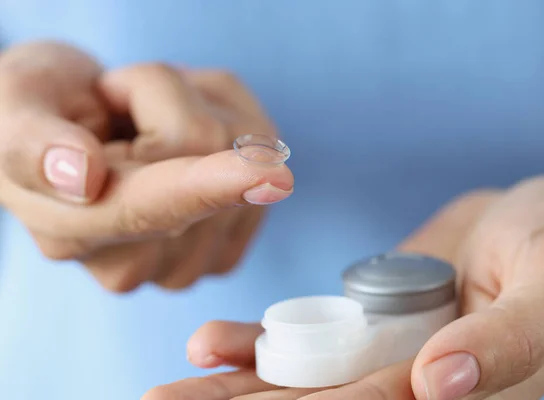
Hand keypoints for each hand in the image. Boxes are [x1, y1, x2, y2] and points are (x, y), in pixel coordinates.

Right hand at [0, 41, 292, 290]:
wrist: (70, 127)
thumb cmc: (40, 110)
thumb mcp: (13, 107)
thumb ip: (33, 145)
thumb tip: (84, 176)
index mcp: (75, 232)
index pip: (149, 208)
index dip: (209, 186)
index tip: (272, 174)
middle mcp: (136, 261)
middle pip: (202, 149)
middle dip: (165, 97)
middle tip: (117, 98)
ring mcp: (188, 260)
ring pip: (239, 146)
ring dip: (201, 106)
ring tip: (146, 120)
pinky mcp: (228, 243)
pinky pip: (259, 155)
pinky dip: (232, 121)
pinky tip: (188, 139)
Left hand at [143, 175, 543, 398]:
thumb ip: (509, 340)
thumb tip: (442, 382)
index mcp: (464, 394)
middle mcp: (419, 384)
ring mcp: (391, 351)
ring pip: (306, 377)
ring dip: (239, 382)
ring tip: (173, 382)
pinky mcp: (373, 317)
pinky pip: (314, 335)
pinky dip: (265, 338)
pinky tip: (215, 339)